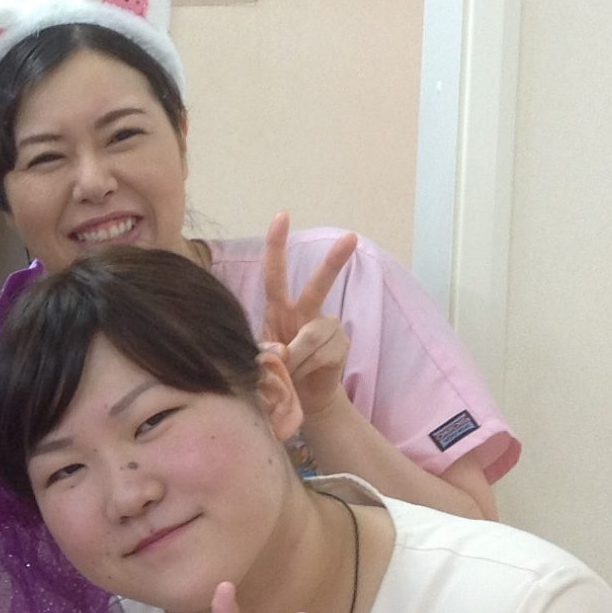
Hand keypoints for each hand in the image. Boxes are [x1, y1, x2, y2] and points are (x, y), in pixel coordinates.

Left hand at [259, 214, 357, 425]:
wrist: (302, 396)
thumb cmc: (277, 370)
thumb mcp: (261, 357)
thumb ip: (265, 350)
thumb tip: (281, 349)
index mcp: (279, 308)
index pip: (275, 273)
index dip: (276, 245)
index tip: (282, 216)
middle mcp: (304, 312)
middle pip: (318, 285)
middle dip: (334, 262)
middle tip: (351, 238)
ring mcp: (327, 328)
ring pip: (313, 335)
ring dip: (295, 357)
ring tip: (288, 371)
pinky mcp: (341, 346)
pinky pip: (321, 354)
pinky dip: (306, 368)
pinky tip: (304, 375)